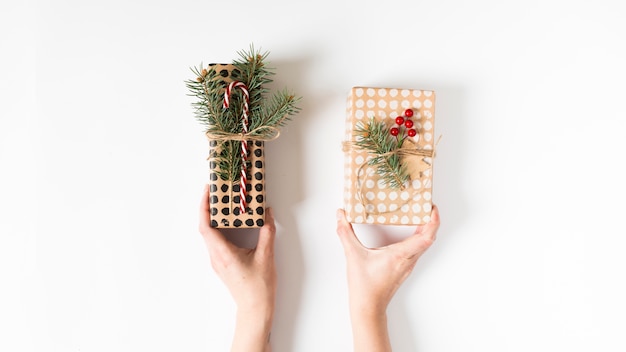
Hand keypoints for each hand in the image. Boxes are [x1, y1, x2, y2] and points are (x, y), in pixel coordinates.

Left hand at [199, 185, 275, 351]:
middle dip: (208, 208)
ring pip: (210, 235)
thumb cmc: (259, 287)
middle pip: (205, 227)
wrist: (255, 309)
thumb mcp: (267, 256)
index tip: (207, 191)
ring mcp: (218, 261)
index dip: (204, 207)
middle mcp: (216, 257)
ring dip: (213, 218)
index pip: (206, 226)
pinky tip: (230, 223)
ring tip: (222, 204)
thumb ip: (268, 232)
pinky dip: (219, 228)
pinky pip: (216, 241)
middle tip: (215, 191)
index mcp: (223, 253)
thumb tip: (267, 214)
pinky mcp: (223, 264)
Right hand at [336, 205, 439, 350]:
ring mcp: (407, 265)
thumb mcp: (353, 255)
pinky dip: (418, 239)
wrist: (368, 307)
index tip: (432, 208)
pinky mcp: (403, 269)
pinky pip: (416, 251)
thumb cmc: (364, 286)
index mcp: (400, 255)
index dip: (433, 221)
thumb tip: (341, 216)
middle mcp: (408, 260)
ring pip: (424, 246)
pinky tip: (409, 234)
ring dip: (426, 230)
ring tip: (420, 216)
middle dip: (432, 221)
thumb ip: (345, 233)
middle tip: (427, 207)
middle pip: (429, 239)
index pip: (425, 237)